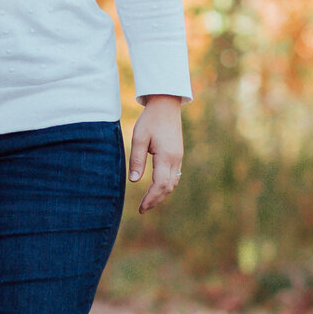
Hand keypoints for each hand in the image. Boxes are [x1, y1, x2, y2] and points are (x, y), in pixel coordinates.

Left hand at [127, 95, 184, 213]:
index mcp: (166, 156)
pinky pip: (174, 174)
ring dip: (162, 193)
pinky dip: (166, 184)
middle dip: (156, 200)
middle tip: (143, 209)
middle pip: (168, 187)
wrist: (166, 104)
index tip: (141, 208)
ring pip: (173, 182)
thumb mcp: (139, 138)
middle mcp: (175, 159)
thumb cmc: (150, 120)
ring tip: (149, 201)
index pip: (160, 185)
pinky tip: (157, 187)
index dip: (151, 198)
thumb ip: (137, 160)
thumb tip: (133, 181)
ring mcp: (179, 156)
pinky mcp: (178, 153)